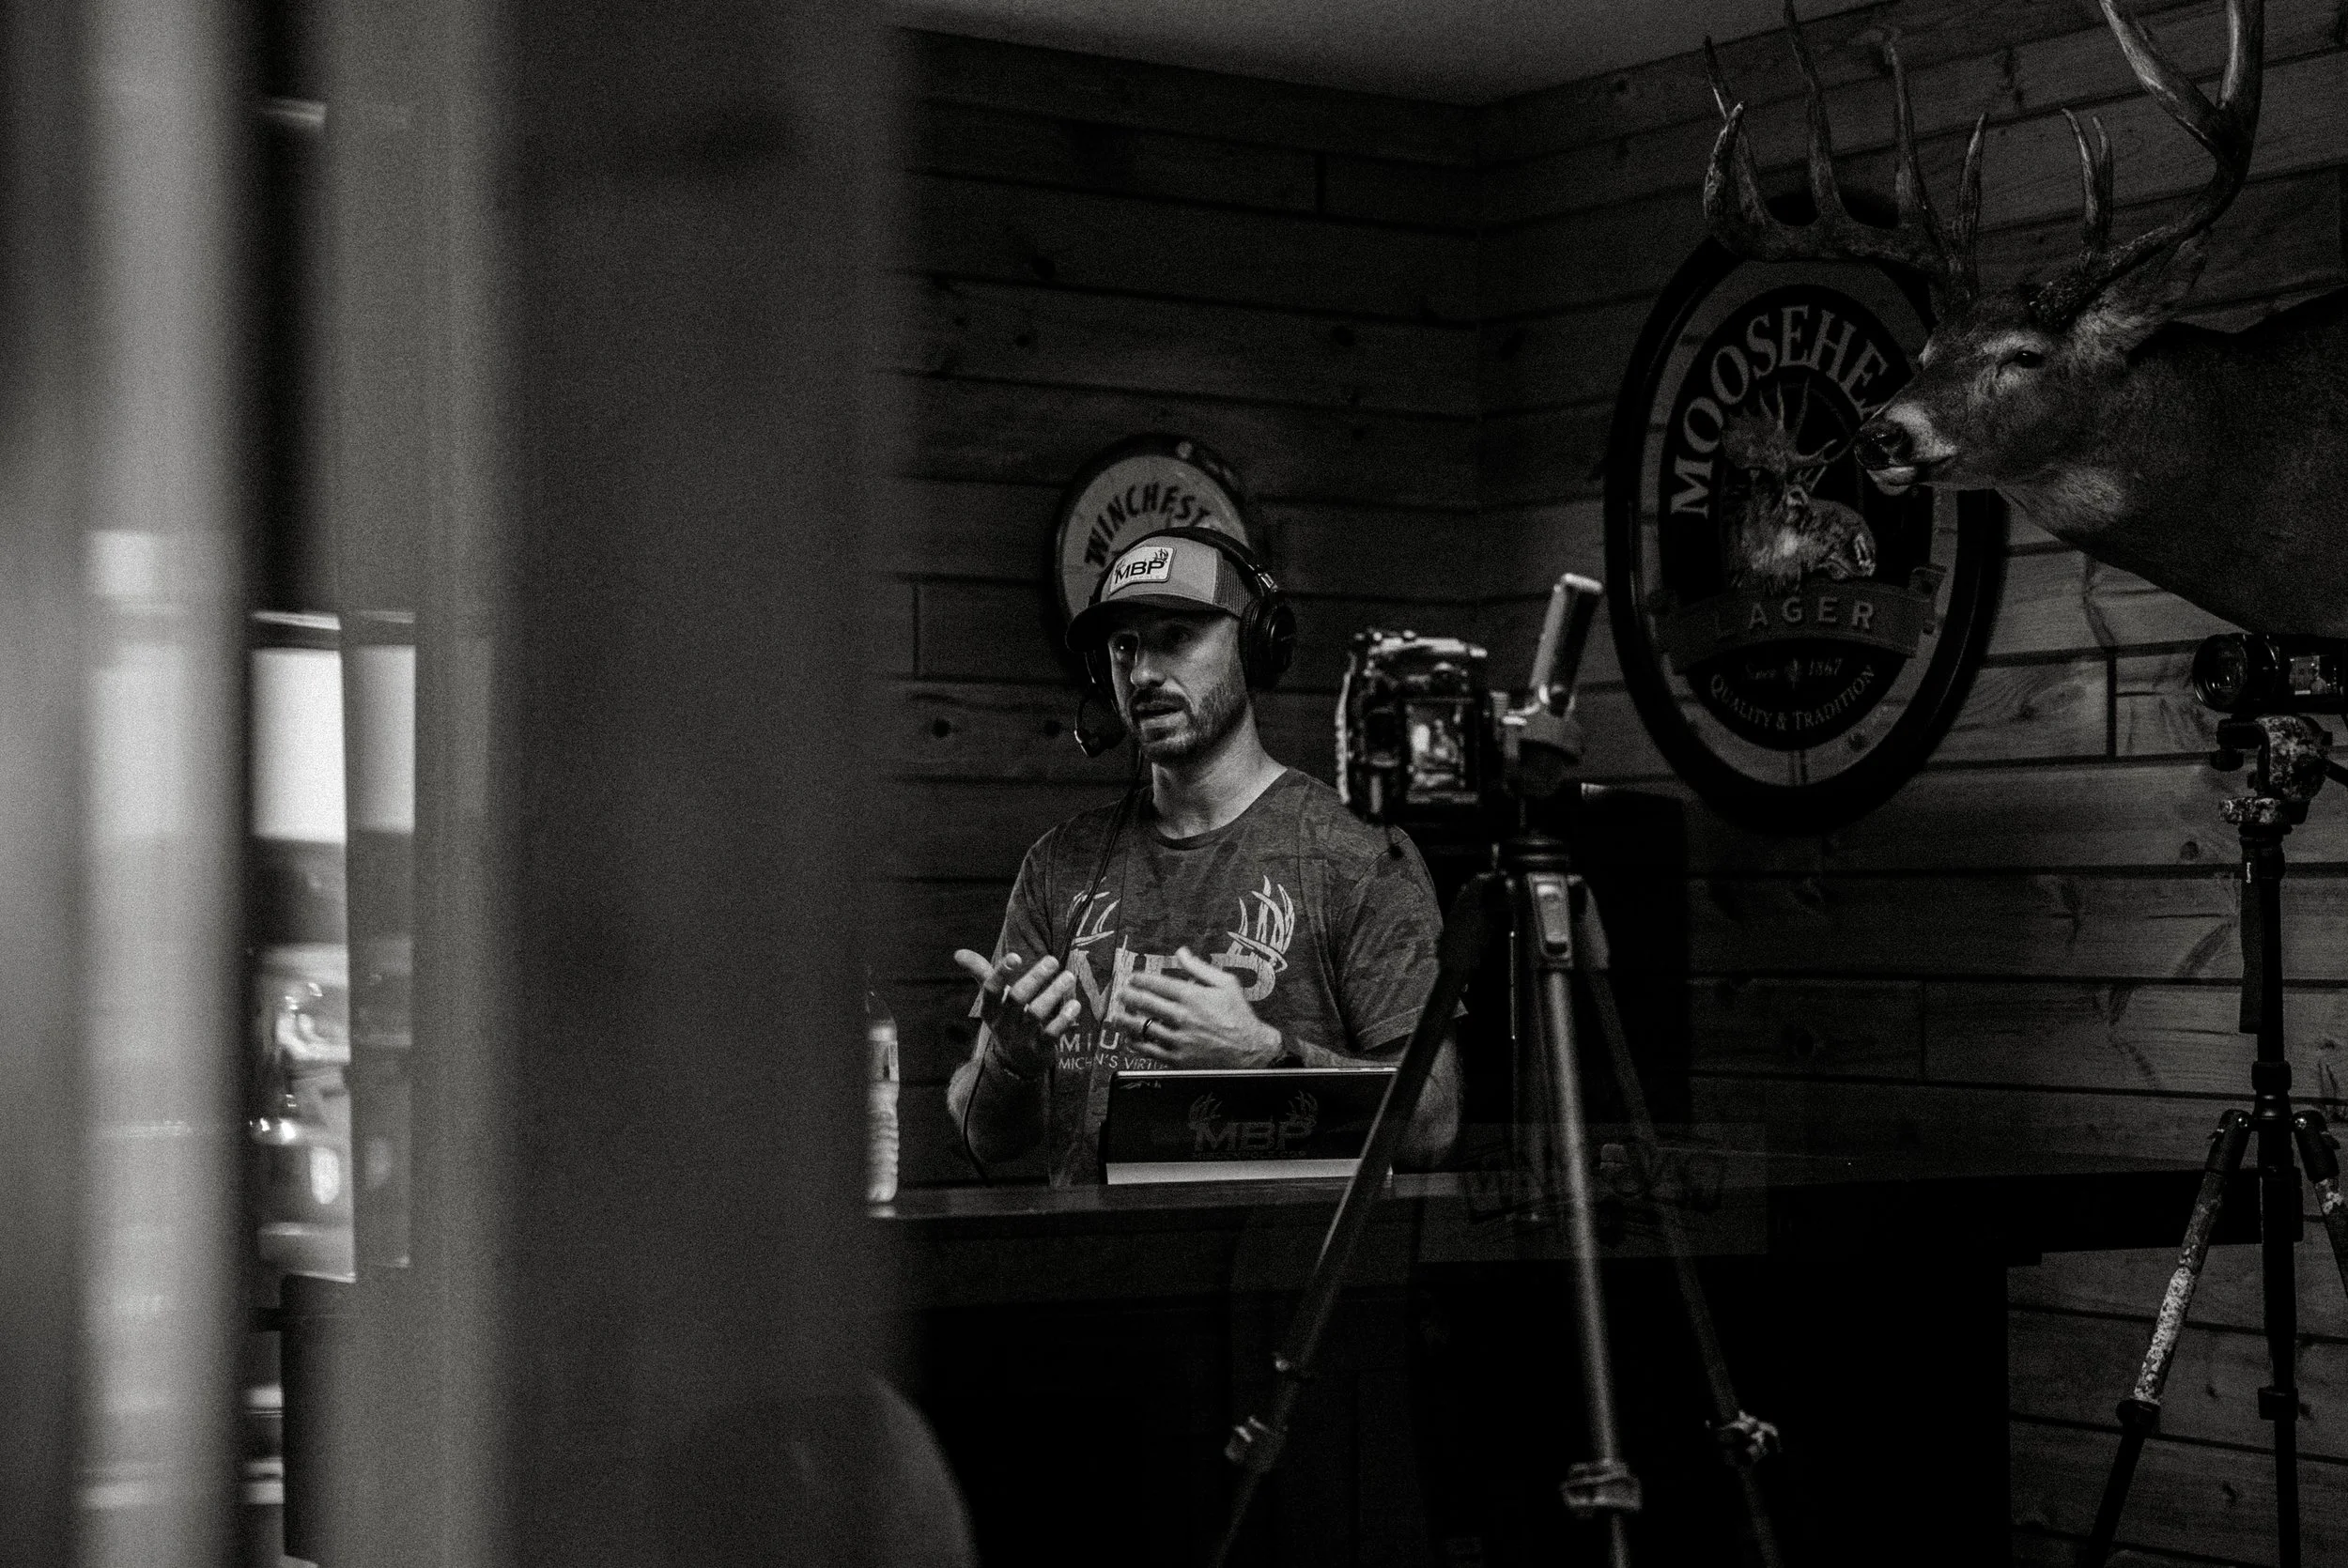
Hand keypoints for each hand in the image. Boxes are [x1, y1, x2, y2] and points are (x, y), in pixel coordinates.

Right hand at [953, 948, 1082, 1075]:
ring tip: (1069, 976)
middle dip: (1035, 978)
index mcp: (990, 1009)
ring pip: (1037, 1013)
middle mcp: (1004, 1023)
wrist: (1016, 1063)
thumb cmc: (1006, 1019)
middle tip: (1053, 960)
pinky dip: (1064, 1018)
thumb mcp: (993, 1001)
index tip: (1015, 956)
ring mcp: (1022, 1038)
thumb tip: (957, 953)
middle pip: (1017, 999)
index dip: (1001, 973)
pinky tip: (1074, 1004)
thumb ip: (980, 974)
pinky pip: (1052, 1033)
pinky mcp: (1040, 1049)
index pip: (991, 990)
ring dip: (1053, 993)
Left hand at [1108, 948, 1282, 1068]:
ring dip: (1126, 1019)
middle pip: (1144, 1003)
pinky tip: (1131, 1038)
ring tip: (1119, 1015)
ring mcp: (1178, 1039)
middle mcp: (1182, 1016)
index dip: (1139, 979)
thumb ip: (1200, 967)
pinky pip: (1148, 1050)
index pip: (1156, 983)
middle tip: (1122, 994)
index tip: (1132, 978)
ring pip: (1142, 1027)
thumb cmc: (1239, 1016)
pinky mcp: (1177, 1059)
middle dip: (1128, 996)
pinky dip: (1135, 1043)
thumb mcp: (1226, 984)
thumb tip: (1181, 952)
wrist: (1251, 1051)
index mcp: (1192, 996)